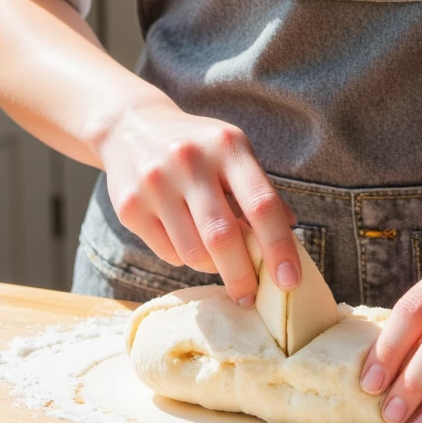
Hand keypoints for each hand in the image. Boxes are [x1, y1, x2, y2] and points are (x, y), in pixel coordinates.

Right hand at [101, 97, 298, 303]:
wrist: (131, 126)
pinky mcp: (130, 206)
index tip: (290, 282)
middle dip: (242, 275)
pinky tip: (186, 238)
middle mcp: (190, 161)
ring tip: (216, 258)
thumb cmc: (197, 146)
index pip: (260, 203)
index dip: (279, 246)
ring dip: (211, 267)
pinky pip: (168, 253)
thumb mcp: (233, 153)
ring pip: (193, 253)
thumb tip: (290, 235)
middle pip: (223, 237)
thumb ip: (260, 191)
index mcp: (227, 146)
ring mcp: (156, 183)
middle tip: (250, 296)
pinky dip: (185, 257)